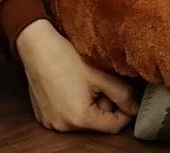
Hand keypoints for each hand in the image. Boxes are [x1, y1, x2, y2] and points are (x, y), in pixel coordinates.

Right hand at [14, 19, 138, 132]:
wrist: (34, 43)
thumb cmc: (65, 56)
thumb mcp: (100, 74)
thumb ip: (123, 94)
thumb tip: (135, 108)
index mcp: (80, 119)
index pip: (113, 126)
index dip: (124, 112)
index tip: (125, 97)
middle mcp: (63, 126)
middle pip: (95, 123)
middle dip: (102, 106)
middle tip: (99, 83)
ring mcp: (50, 122)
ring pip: (80, 120)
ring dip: (86, 105)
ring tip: (81, 82)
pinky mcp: (42, 115)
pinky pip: (64, 116)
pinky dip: (69, 105)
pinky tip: (67, 85)